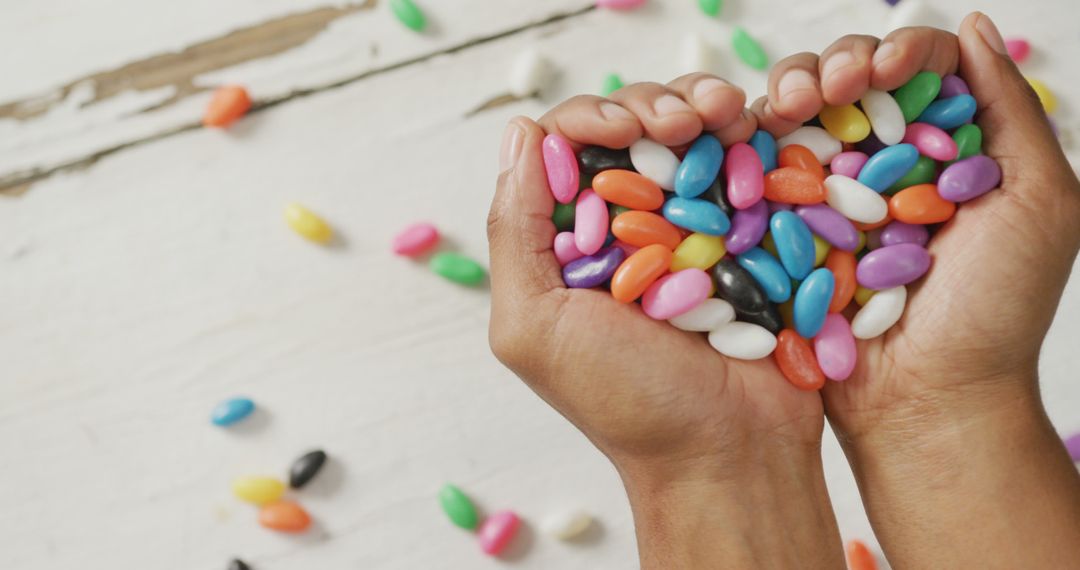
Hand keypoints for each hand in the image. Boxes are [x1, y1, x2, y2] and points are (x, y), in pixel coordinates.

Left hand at [488, 76, 842, 567]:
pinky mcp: (755, 234)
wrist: (730, 452)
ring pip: (694, 135)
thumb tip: (521, 133)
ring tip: (723, 116)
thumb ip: (513, 233)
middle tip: (686, 120)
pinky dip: (751, 137)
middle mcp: (630, 227)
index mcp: (572, 242)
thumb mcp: (534, 326)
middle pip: (633, 129)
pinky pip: (751, 165)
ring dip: (705, 107)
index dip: (592, 119)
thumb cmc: (625, 402)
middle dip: (654, 106)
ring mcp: (696, 228)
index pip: (568, 147)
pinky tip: (753, 132)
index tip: (625, 129)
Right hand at [756, 12, 1079, 567]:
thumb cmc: (995, 312)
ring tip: (787, 108)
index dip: (898, 54)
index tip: (885, 74)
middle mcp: (883, 163)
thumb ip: (1010, 112)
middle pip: (848, 80)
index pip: (917, 71)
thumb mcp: (1038, 202)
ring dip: (788, 93)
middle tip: (827, 90)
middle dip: (832, 66)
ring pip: (797, 115)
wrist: (927, 402)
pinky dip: (750, 141)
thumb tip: (977, 26)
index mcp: (946, 149)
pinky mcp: (780, 228)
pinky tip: (751, 135)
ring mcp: (826, 194)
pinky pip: (757, 170)